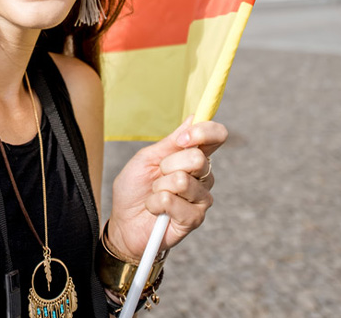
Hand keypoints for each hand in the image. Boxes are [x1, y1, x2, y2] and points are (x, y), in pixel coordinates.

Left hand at [106, 116, 227, 259]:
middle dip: (168, 165)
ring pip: (182, 181)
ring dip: (159, 187)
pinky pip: (172, 201)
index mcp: (193, 157)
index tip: (182, 139)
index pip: (216, 136)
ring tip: (154, 194)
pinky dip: (155, 203)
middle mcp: (202, 176)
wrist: (123, 222)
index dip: (203, 132)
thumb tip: (194, 117)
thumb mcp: (147, 159)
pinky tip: (156, 210)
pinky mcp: (195, 218)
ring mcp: (201, 198)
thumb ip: (171, 141)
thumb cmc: (134, 189)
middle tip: (157, 176)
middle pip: (198, 158)